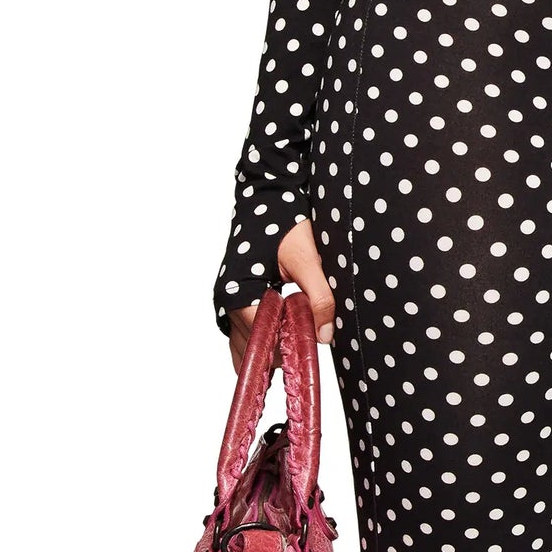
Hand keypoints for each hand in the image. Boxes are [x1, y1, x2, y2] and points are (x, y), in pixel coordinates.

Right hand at [227, 216, 335, 374]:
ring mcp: (226, 302)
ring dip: (268, 350)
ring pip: (243, 347)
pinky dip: (260, 343)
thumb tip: (325, 335)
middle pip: (249, 349)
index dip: (286, 348)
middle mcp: (226, 301)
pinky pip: (242, 335)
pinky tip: (281, 340)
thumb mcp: (307, 259)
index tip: (309, 347)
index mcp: (239, 292)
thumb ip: (319, 296)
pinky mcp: (234, 299)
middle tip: (305, 347)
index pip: (261, 340)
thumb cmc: (284, 223)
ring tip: (296, 345)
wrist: (268, 198)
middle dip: (277, 354)